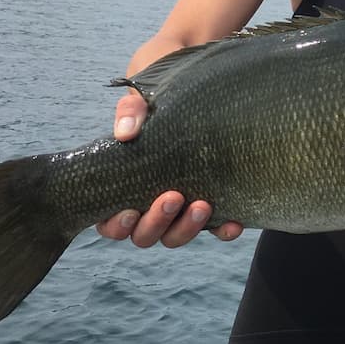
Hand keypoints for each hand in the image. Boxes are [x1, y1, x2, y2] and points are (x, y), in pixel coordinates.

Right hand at [96, 92, 243, 247]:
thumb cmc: (155, 112)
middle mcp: (147, 212)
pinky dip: (222, 231)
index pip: (112, 224)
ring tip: (203, 204)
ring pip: (175, 237)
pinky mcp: (207, 213)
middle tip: (173, 196)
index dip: (118, 225)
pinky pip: (214, 231)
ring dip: (188, 228)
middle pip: (144, 236)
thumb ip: (129, 114)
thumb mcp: (140, 106)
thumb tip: (126, 132)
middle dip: (158, 221)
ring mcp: (177, 216)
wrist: (194, 109)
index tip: (130, 211)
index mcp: (121, 194)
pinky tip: (232, 224)